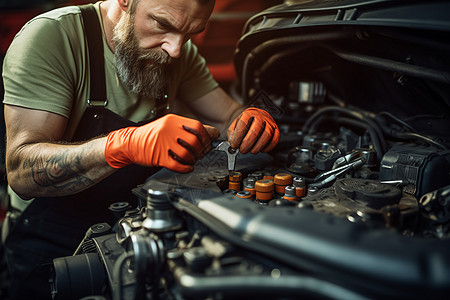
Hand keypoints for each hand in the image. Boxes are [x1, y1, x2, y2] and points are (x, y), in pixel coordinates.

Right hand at [104, 114, 219, 172]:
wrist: (130, 142)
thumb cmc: (151, 135)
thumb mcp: (168, 125)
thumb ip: (187, 128)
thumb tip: (210, 133)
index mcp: (172, 120)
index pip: (197, 126)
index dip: (206, 136)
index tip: (209, 142)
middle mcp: (168, 130)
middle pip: (194, 141)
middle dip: (201, 150)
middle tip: (201, 154)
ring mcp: (163, 144)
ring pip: (187, 154)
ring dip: (193, 160)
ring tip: (192, 161)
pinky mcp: (158, 157)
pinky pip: (177, 164)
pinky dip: (186, 168)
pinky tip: (188, 167)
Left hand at [227, 107, 279, 153]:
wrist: (253, 118)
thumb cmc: (243, 124)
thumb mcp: (234, 127)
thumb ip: (232, 136)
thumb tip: (233, 146)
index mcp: (248, 113)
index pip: (243, 124)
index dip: (238, 137)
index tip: (234, 145)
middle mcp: (260, 115)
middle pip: (255, 131)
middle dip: (247, 144)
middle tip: (242, 150)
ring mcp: (269, 122)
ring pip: (267, 135)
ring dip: (258, 146)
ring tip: (251, 150)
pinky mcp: (276, 128)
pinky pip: (276, 138)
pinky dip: (269, 147)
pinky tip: (261, 149)